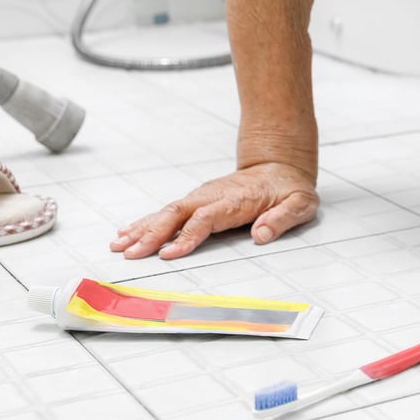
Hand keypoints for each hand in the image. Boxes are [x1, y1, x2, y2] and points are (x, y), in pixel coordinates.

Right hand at [109, 162, 318, 259]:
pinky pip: (168, 211)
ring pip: (167, 212)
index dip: (187, 236)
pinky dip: (146, 222)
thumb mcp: (300, 204)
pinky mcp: (197, 200)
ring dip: (142, 228)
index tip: (168, 253)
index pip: (206, 219)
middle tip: (130, 252)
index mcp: (236, 200)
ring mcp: (202, 197)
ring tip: (119, 245)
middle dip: (152, 234)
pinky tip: (128, 232)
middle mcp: (213, 196)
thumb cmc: (289, 189)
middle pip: (177, 214)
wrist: (280, 166)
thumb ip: (282, 219)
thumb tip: (262, 234)